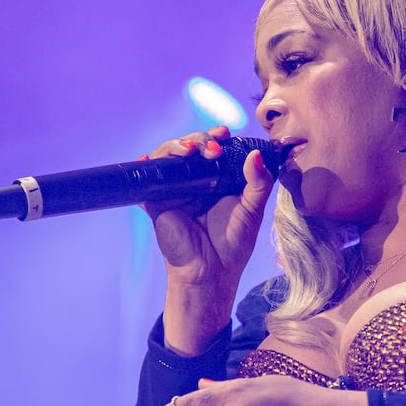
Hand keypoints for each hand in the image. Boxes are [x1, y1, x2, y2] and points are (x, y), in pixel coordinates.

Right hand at [144, 125, 274, 287]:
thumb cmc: (233, 244)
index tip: (225, 133)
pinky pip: (148, 180)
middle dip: (199, 138)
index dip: (216, 136)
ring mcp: (174, 190)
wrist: (211, 273)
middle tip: (213, 147)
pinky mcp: (157, 201)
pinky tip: (149, 160)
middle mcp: (194, 181)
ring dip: (176, 146)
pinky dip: (147, 166)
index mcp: (217, 179)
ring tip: (191, 150)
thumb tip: (256, 154)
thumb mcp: (252, 209)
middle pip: (190, 146)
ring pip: (168, 156)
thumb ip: (258, 182)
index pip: (213, 148)